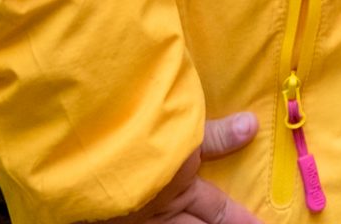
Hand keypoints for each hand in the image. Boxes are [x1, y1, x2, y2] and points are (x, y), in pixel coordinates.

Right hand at [93, 112, 263, 223]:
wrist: (89, 158)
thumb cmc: (142, 140)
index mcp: (181, 192)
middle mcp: (159, 214)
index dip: (242, 220)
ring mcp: (131, 220)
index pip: (220, 212)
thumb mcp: (184, 131)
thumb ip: (216, 136)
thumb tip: (251, 126)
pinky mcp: (103, 217)